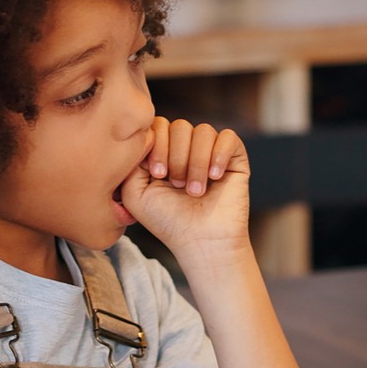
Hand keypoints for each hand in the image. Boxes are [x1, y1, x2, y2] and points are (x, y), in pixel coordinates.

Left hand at [119, 117, 249, 262]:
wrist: (201, 242)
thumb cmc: (168, 221)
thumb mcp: (134, 192)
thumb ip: (131, 161)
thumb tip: (144, 135)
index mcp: (164, 152)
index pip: (158, 125)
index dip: (157, 145)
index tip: (157, 174)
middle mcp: (187, 148)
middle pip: (180, 126)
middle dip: (176, 156)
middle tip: (177, 185)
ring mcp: (212, 152)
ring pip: (204, 131)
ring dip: (196, 162)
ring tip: (195, 190)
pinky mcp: (235, 158)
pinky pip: (229, 138)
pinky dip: (219, 155)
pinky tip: (215, 177)